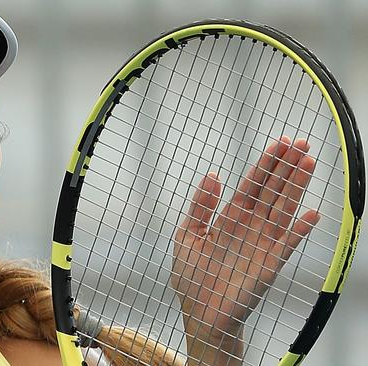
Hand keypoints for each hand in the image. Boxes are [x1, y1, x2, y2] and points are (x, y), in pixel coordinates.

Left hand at [171, 136, 319, 364]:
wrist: (201, 312)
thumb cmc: (192, 276)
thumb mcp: (187, 236)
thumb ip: (200, 206)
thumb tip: (213, 175)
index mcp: (230, 216)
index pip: (252, 184)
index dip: (266, 164)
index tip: (281, 143)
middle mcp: (250, 225)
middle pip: (272, 190)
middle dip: (287, 167)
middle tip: (302, 143)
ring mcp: (263, 242)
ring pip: (283, 208)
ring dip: (297, 187)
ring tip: (309, 163)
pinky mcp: (271, 263)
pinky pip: (288, 243)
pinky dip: (300, 229)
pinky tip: (312, 214)